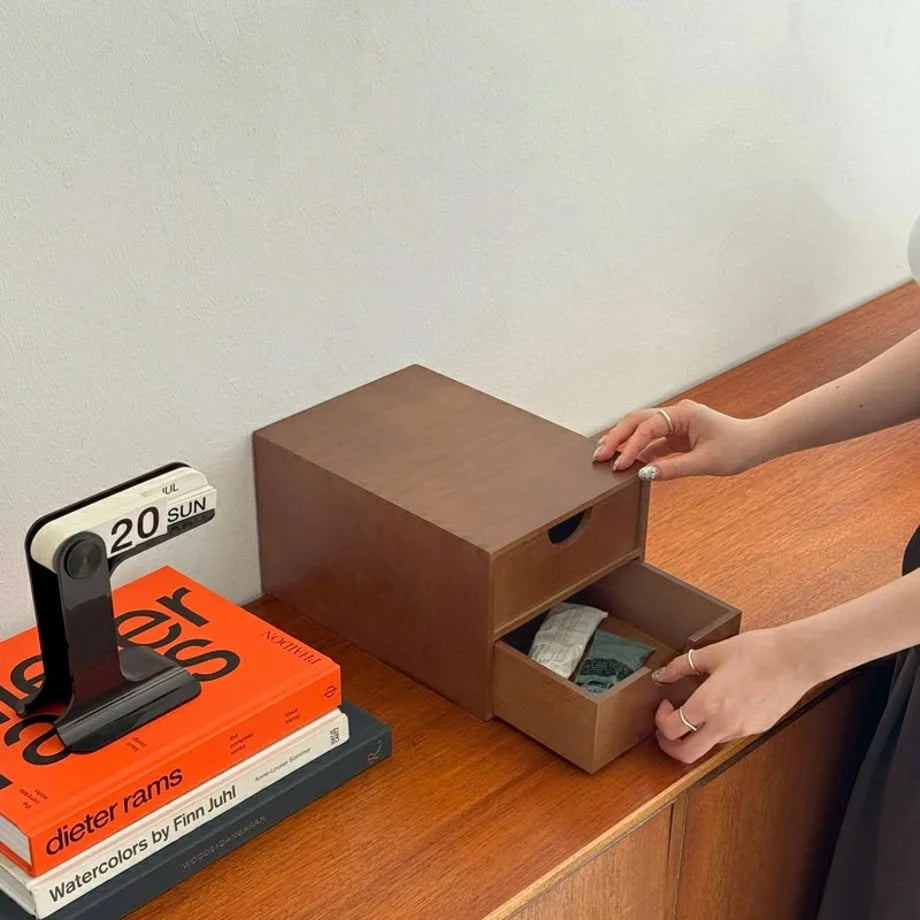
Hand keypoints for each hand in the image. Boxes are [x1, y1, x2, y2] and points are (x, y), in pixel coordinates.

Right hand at [592, 399, 766, 480]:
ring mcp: (675, 424)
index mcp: (684, 414)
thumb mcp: (706, 462)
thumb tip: (644, 474)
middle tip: (599, 455)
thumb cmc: (738, 448)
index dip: (631, 445)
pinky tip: (626, 463)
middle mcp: (676, 414)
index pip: (649, 426)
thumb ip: (673, 469)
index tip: (619, 464)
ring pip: (641, 430)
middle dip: (617, 437)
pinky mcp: (676, 436)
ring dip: (624, 443)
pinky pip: (652, 442)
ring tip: (605, 458)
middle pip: (637, 421)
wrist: (757, 443)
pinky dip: (638, 452)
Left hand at [650, 628, 816, 763]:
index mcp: (709, 704)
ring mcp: (742, 730)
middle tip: (666, 728)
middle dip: (669, 745)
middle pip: (686, 754)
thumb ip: (683, 665)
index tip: (664, 705)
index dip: (660, 719)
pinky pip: (729, 736)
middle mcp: (724, 724)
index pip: (671, 729)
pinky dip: (717, 729)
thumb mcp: (713, 652)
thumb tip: (663, 674)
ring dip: (694, 736)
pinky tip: (720, 709)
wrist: (796, 659)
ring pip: (709, 746)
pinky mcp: (757, 729)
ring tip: (694, 714)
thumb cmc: (758, 652)